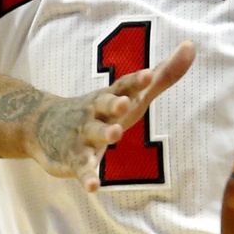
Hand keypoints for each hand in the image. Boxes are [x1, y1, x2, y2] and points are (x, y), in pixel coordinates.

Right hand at [21, 42, 194, 191]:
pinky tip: (94, 187)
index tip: (150, 74)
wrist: (42, 125)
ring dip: (103, 133)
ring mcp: (83, 135)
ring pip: (93, 134)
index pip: (124, 86)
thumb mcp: (131, 94)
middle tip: (125, 102)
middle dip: (114, 103)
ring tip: (114, 134)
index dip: (136, 81)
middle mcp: (95, 112)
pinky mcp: (74, 159)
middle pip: (104, 105)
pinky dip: (87, 176)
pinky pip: (82, 168)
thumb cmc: (101, 109)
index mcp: (110, 97)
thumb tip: (191, 46)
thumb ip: (163, 76)